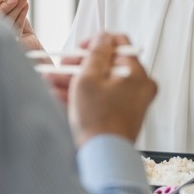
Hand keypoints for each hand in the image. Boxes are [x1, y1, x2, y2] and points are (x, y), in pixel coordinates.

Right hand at [0, 0, 42, 50]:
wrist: (30, 48)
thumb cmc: (16, 30)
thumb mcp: (4, 13)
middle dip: (6, 4)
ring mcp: (0, 41)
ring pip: (7, 20)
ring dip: (17, 7)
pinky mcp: (12, 45)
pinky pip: (17, 27)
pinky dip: (22, 14)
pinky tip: (25, 6)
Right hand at [68, 32, 156, 146]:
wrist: (102, 156)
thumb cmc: (98, 120)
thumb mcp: (89, 78)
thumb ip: (96, 53)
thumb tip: (103, 37)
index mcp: (136, 73)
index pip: (120, 42)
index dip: (96, 41)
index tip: (80, 47)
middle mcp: (140, 86)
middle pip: (107, 63)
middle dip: (80, 65)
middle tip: (62, 66)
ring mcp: (133, 101)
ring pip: (102, 81)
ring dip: (77, 80)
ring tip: (53, 82)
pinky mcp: (124, 114)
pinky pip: (103, 97)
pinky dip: (84, 95)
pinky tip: (62, 96)